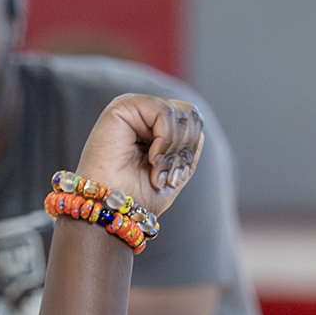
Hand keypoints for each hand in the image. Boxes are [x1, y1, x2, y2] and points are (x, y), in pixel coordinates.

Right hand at [75, 95, 204, 218]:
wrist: (114, 208)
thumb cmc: (137, 196)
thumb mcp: (175, 172)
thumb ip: (189, 149)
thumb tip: (201, 132)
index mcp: (153, 126)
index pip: (193, 120)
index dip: (192, 149)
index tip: (175, 179)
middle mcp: (143, 113)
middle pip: (190, 114)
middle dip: (185, 150)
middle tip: (169, 177)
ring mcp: (133, 108)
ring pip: (181, 114)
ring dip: (174, 151)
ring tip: (157, 172)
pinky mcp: (123, 106)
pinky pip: (164, 112)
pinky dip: (165, 141)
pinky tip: (152, 159)